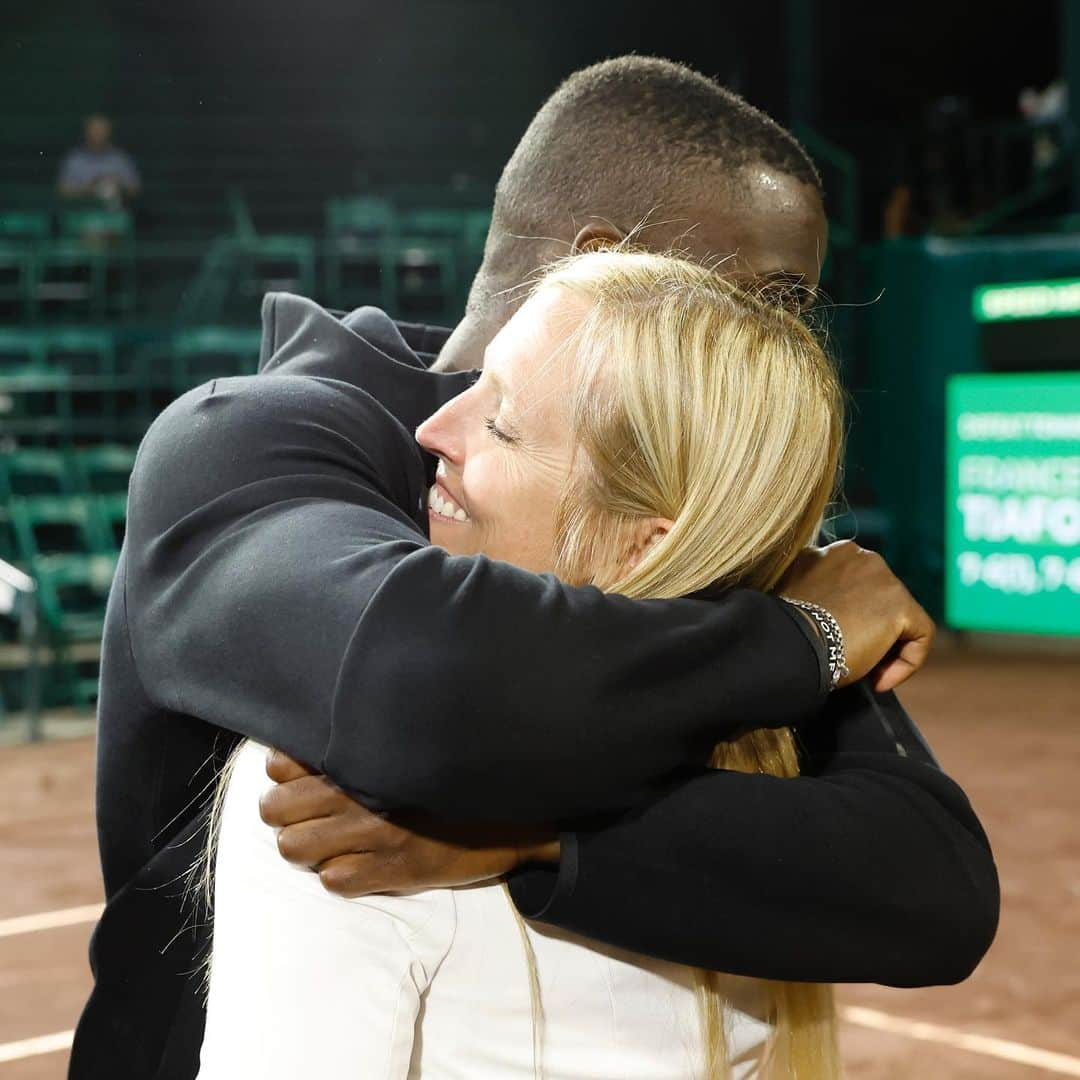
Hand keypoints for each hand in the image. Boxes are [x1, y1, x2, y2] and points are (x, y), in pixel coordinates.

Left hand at [259, 750, 559, 897]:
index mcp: (365, 759)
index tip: (299, 781)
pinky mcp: (393, 871)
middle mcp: (362, 793)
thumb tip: (302, 755)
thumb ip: (362, 750)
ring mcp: (376, 835)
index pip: (283, 766)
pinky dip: (340, 875)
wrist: (514, 814)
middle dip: (285, 816)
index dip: (284, 778)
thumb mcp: (409, 750)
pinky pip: (333, 881)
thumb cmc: (456, 777)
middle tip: (309, 818)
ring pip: (294, 849)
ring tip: (330, 844)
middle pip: (276, 811)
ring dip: (307, 848)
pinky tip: (360, 864)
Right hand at [780, 540, 935, 693]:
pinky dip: (906, 663)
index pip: (857, 585)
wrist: (787, 642)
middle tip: (853, 656)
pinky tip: (879, 681)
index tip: (837, 639)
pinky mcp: (900, 606)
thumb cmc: (784, 628)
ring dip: (886, 649)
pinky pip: (920, 636)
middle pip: (881, 598)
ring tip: (865, 674)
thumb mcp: (795, 594)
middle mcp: (862, 556)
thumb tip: (826, 609)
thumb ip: (814, 590)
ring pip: (900, 618)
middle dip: (871, 629)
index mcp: (834, 552)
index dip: (850, 615)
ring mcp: (883, 579)